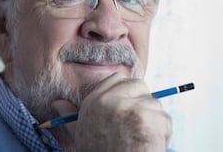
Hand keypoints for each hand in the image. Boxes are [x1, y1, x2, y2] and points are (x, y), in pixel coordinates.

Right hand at [54, 72, 171, 151]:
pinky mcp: (145, 117)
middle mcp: (108, 100)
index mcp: (93, 102)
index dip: (129, 92)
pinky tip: (150, 146)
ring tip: (141, 141)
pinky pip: (165, 119)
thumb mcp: (82, 135)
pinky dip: (163, 134)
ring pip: (155, 104)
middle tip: (139, 127)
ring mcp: (128, 107)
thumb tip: (57, 102)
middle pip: (139, 85)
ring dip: (155, 123)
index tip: (131, 109)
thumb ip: (71, 117)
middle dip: (144, 104)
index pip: (118, 78)